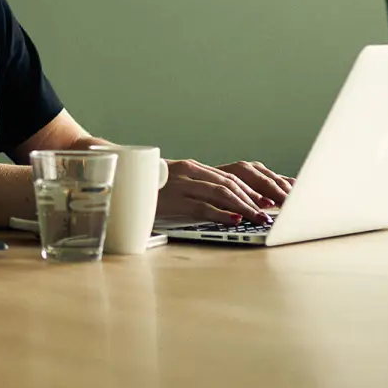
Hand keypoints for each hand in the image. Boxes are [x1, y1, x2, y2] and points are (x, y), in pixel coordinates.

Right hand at [157, 159, 287, 223]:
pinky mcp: (174, 200)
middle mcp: (190, 172)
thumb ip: (192, 187)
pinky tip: (235, 219)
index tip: (266, 200)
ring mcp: (182, 185)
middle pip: (230, 184)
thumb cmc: (145, 186)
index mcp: (191, 167)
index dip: (250, 189)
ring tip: (260, 218)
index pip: (229, 177)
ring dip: (244, 207)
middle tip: (269, 211)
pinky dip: (222, 213)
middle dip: (253, 198)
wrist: (118, 177)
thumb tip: (218, 202)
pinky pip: (203, 207)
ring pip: (222, 194)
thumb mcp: (171, 183)